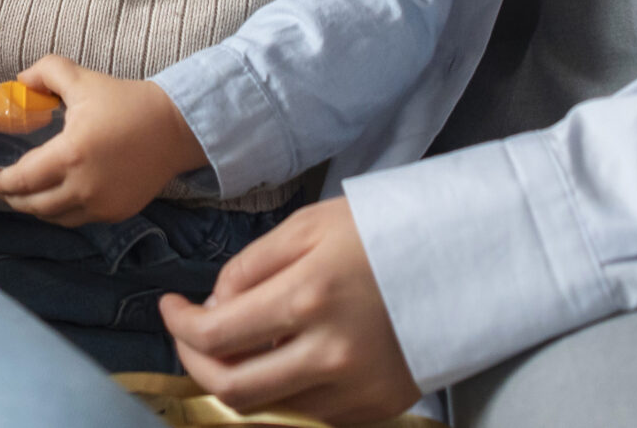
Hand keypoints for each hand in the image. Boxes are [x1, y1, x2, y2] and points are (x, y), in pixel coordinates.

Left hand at [0, 55, 207, 225]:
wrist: (175, 127)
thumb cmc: (127, 102)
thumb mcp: (82, 79)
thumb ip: (47, 73)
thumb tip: (19, 80)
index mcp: (70, 154)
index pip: (23, 179)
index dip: (1, 182)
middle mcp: (83, 186)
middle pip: (34, 205)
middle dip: (14, 199)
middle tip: (3, 188)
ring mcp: (101, 204)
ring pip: (56, 218)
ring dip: (36, 209)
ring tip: (26, 196)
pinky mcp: (117, 212)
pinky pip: (80, 219)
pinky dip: (63, 212)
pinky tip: (57, 200)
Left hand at [158, 199, 420, 424]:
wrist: (465, 261)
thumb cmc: (383, 232)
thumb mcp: (309, 227)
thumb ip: (251, 266)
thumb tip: (214, 307)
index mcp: (308, 298)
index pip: (217, 337)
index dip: (179, 327)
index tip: (170, 308)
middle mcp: (329, 354)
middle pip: (233, 389)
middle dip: (195, 364)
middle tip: (190, 336)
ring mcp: (355, 389)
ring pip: (268, 409)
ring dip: (237, 380)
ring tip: (234, 346)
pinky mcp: (375, 407)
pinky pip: (308, 415)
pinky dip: (282, 393)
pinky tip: (280, 359)